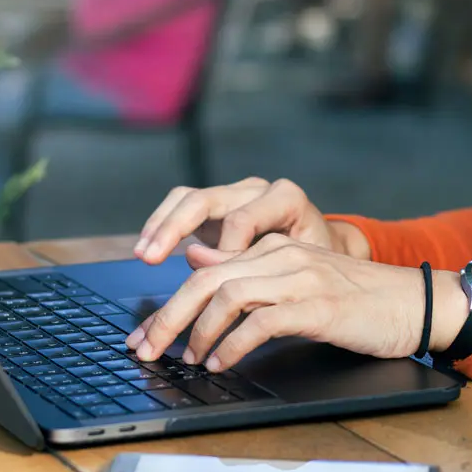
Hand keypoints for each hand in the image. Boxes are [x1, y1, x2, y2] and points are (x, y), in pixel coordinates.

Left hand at [124, 234, 468, 372]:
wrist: (416, 303)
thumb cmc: (360, 302)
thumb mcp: (301, 283)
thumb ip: (253, 277)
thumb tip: (198, 265)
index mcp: (276, 248)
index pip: (206, 271)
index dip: (168, 305)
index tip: (145, 337)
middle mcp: (284, 256)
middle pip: (206, 280)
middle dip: (166, 317)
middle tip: (145, 351)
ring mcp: (301, 278)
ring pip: (227, 296)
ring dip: (196, 331)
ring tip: (185, 360)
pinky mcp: (318, 305)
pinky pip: (262, 321)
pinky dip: (234, 344)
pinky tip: (222, 362)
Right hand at [134, 177, 369, 264]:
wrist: (326, 251)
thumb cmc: (320, 261)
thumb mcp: (301, 265)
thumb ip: (257, 263)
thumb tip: (194, 257)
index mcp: (285, 199)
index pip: (243, 220)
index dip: (226, 252)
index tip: (219, 281)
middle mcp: (256, 190)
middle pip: (205, 199)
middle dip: (174, 228)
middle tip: (151, 256)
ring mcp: (234, 195)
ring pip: (186, 198)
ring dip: (161, 225)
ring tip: (144, 253)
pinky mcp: (217, 208)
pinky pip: (181, 208)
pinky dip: (162, 226)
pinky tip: (147, 247)